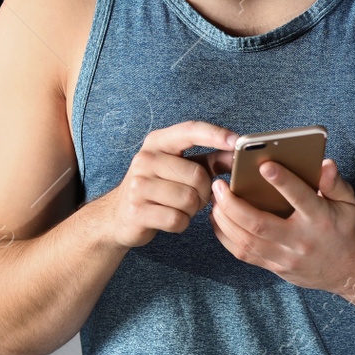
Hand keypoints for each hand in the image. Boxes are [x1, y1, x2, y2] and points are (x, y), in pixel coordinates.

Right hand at [103, 121, 238, 249]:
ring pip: (189, 199)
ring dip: (192, 209)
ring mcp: (138, 185)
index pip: (189, 130)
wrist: (119, 215)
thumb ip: (209, 161)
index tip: (236, 140)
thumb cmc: (158, 187)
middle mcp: (144, 159)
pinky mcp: (137, 211)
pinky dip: (181, 223)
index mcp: (157, 142)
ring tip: (180, 207)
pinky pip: (177, 220)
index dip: (214, 134)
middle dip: (204, 192)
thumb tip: (236, 155)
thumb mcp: (180, 168)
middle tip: (195, 196)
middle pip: (197, 174)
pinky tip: (170, 219)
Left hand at [208, 158, 354, 292]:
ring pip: (247, 241)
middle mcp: (300, 240)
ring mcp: (285, 258)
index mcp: (320, 220)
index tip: (264, 164)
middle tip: (218, 185)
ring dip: (225, 219)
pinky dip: (225, 235)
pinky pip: (243, 253)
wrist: (349, 270)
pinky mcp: (274, 267)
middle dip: (234, 204)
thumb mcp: (348, 202)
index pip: (300, 199)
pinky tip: (218, 217)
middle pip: (260, 224)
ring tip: (214, 198)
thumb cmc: (343, 228)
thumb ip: (334, 182)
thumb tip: (325, 163)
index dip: (283, 182)